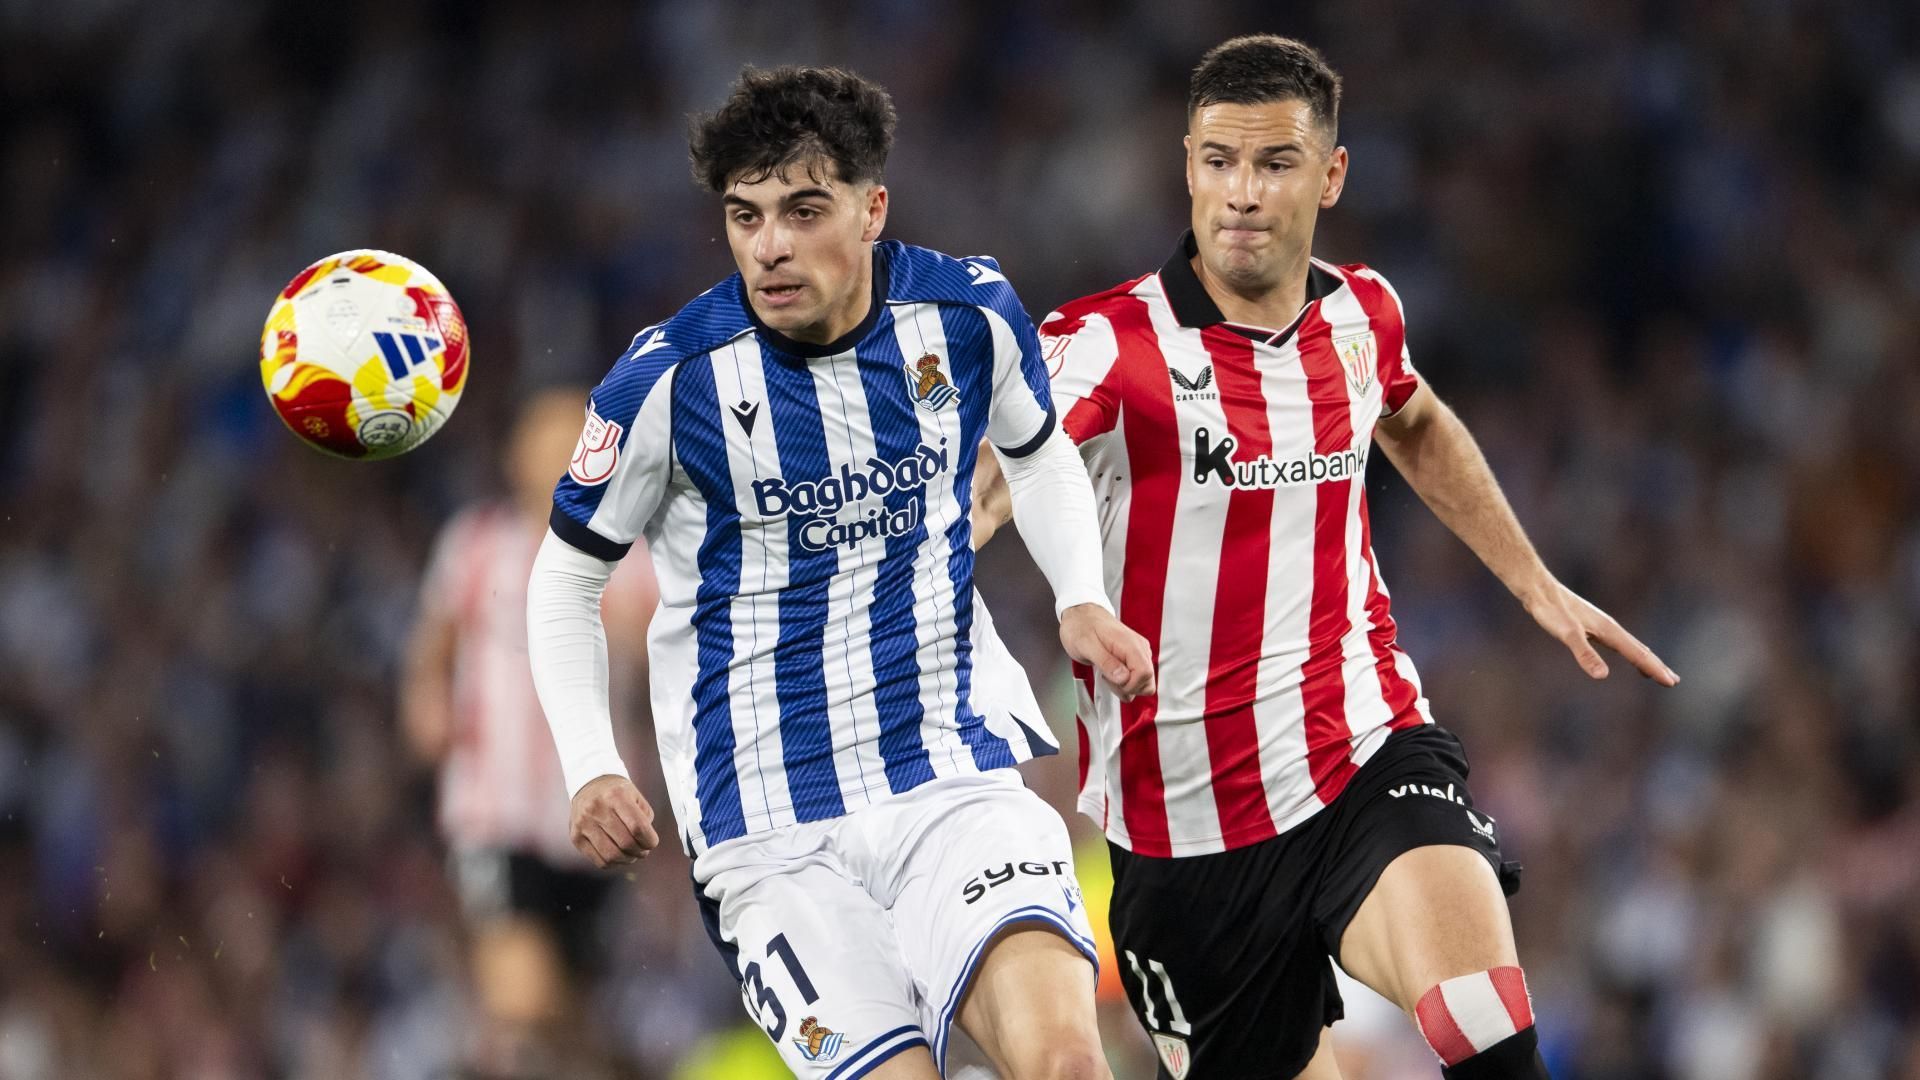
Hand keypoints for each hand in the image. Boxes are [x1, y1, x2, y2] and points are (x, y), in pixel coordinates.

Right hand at [570, 775, 660, 867]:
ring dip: (627, 859)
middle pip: (625, 843)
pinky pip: (599, 861)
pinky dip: (613, 863)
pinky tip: (618, 856)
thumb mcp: (636, 796)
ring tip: (632, 854)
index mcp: (616, 795)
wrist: (589, 786)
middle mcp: (596, 808)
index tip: (652, 842)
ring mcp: (583, 823)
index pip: (637, 826)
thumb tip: (646, 842)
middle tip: (643, 850)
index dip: (649, 840)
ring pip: (611, 855)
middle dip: (640, 851)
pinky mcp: (575, 837)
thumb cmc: (617, 794)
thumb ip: (645, 818)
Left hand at [1059, 603, 1154, 699]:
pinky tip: (1111, 671)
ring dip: (1126, 686)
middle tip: (1107, 677)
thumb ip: (1106, 662)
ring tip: (1107, 674)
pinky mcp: (1134, 657)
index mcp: (1131, 645)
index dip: (1128, 685)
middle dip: (1127, 688)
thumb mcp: (1086, 646)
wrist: (1080, 614)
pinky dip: (1125, 681)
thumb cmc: (1081, 627)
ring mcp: (1138, 653)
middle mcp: (1139, 649)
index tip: (1111, 680)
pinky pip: (1137, 677)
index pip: (1145, 674)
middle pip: (1147, 682)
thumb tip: (1123, 678)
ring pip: (1144, 682)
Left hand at [1520, 580, 1678, 685]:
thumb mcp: (1568, 634)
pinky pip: (1618, 643)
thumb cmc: (1551, 611)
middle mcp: (1610, 627)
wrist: (1538, 589)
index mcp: (1609, 630)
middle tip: (1673, 682)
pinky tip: (1626, 655)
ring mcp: (1601, 626)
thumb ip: (1585, 654)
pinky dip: (1629, 652)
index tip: (1671, 683)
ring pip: (1630, 646)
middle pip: (1639, 650)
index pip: (1638, 654)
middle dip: (1656, 666)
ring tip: (1657, 673)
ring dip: (1645, 660)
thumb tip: (1603, 676)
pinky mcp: (1591, 626)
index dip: (1654, 669)